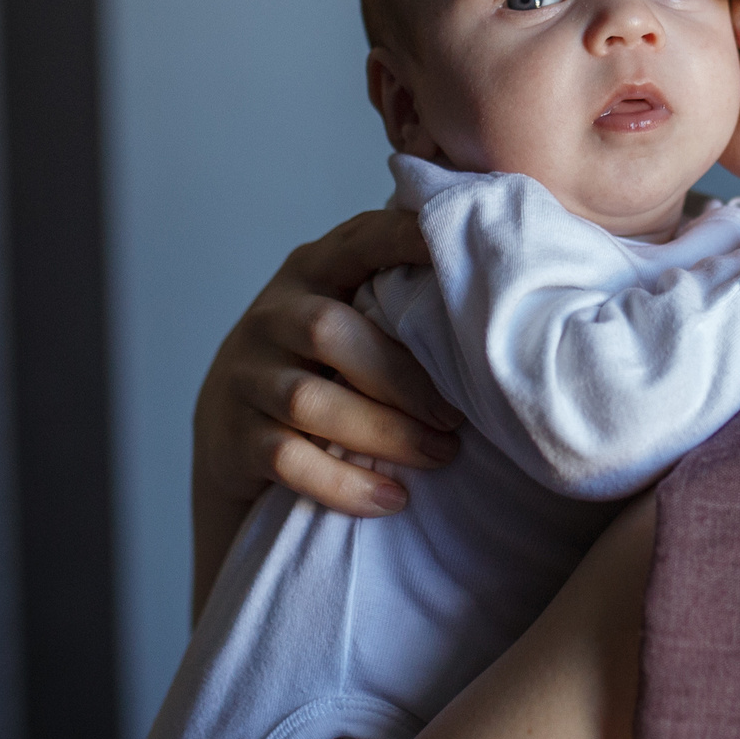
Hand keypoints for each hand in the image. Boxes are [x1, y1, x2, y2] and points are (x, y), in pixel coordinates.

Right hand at [190, 210, 461, 615]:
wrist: (232, 433)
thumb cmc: (325, 365)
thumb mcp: (350, 313)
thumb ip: (400, 290)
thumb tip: (507, 277)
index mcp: (312, 270)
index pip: (357, 240)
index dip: (404, 239)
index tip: (459, 249)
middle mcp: (271, 315)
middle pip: (330, 331)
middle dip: (404, 377)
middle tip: (461, 415)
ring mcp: (246, 378)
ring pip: (310, 401)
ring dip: (384, 433)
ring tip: (441, 456)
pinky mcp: (234, 439)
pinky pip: (288, 460)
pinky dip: (345, 485)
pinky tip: (393, 499)